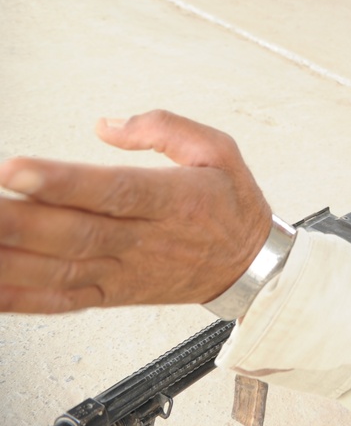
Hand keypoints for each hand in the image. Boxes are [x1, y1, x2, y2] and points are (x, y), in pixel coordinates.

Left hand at [0, 110, 272, 313]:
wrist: (251, 268)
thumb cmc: (232, 206)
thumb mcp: (219, 150)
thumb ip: (165, 127)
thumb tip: (107, 125)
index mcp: (173, 201)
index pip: (113, 191)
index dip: (63, 182)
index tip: (17, 169)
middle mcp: (145, 240)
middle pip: (73, 232)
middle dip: (14, 220)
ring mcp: (125, 271)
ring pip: (58, 269)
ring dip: (7, 259)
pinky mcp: (112, 294)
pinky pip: (59, 301)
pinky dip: (17, 298)